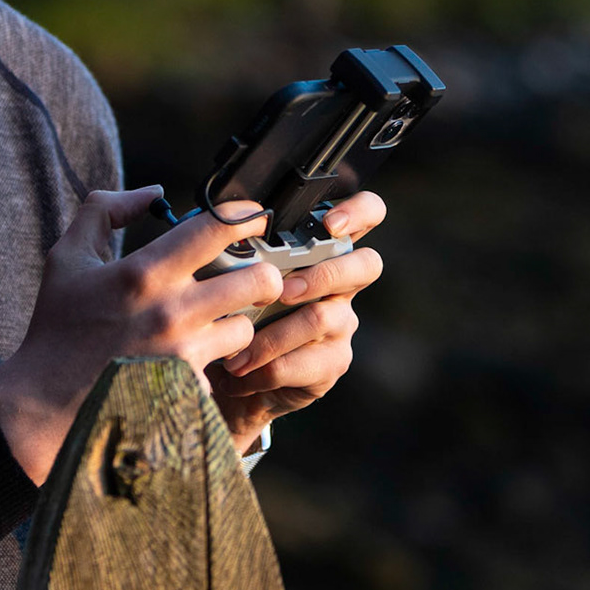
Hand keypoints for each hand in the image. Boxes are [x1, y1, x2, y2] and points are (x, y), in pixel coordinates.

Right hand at [0, 186, 283, 483]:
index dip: (245, 215)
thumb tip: (151, 192)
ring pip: (246, 327)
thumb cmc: (58, 325)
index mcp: (144, 272)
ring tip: (217, 322)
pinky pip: (223, 369)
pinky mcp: (189, 390)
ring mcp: (183, 354)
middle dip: (263, 273)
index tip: (254, 215)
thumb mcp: (68, 256)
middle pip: (257, 279)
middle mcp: (171, 311)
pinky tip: (195, 360)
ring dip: (237, 321)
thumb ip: (105, 211)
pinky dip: (215, 362)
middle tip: (253, 275)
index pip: (215, 229)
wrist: (46, 400)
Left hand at [209, 190, 386, 453]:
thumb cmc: (230, 313)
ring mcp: (341, 324)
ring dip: (271, 336)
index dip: (358, 212)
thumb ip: (238, 256)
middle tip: (282, 291)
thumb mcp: (230, 278)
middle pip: (367, 265)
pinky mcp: (333, 363)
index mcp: (319, 251)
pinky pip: (305, 362)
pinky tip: (241, 374)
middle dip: (323, 275)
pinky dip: (265, 369)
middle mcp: (340, 284)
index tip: (330, 224)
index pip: (365, 215)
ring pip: (321, 317)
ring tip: (235, 352)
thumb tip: (222, 238)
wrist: (229, 377)